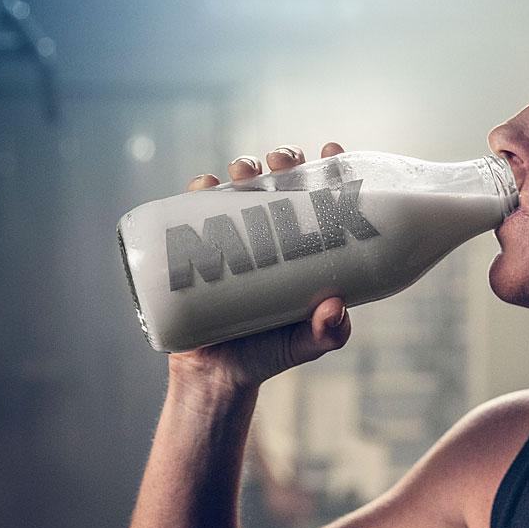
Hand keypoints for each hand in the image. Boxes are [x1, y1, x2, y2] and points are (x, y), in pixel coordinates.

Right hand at [169, 143, 351, 390]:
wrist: (216, 375)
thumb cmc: (270, 354)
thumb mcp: (308, 344)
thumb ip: (329, 333)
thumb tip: (335, 306)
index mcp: (304, 246)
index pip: (321, 196)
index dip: (328, 168)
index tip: (332, 152)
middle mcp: (270, 233)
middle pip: (280, 181)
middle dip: (283, 159)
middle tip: (282, 164)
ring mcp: (232, 236)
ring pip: (239, 186)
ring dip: (243, 165)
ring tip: (245, 170)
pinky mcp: (196, 246)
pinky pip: (194, 207)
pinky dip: (199, 188)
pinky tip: (206, 183)